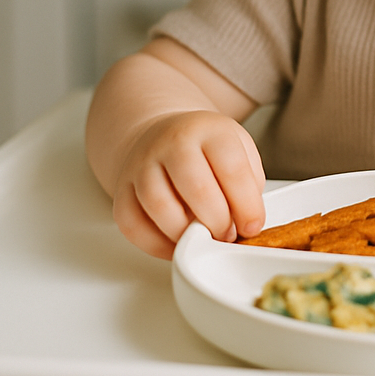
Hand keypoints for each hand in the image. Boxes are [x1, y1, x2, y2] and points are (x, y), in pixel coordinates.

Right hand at [109, 109, 266, 259]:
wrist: (162, 135)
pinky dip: (155, 244)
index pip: (232, 168)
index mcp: (209, 130)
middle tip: (227, 235)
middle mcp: (172, 143)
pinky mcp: (122, 189)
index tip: (252, 226)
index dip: (247, 205)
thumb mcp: (239, 150)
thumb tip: (247, 224)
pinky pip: (131, 224)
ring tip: (202, 240)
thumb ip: (248, 184)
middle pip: (195, 188)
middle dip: (218, 222)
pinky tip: (175, 245)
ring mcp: (142, 164)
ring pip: (159, 206)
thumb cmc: (206, 150)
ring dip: (185, 234)